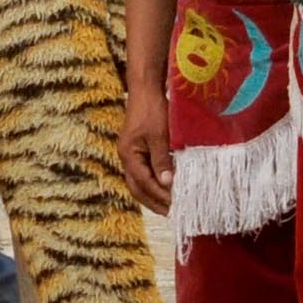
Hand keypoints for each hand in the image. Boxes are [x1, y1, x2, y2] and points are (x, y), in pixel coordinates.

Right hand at [117, 83, 176, 216]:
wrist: (145, 89)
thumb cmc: (152, 109)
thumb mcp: (159, 135)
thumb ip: (161, 160)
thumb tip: (166, 183)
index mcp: (128, 155)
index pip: (144, 183)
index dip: (159, 195)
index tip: (175, 205)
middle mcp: (127, 158)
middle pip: (137, 188)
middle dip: (154, 203)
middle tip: (172, 214)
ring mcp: (132, 154)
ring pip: (140, 183)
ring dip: (154, 195)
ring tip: (170, 206)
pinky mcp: (139, 150)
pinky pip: (145, 173)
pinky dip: (155, 184)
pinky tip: (167, 188)